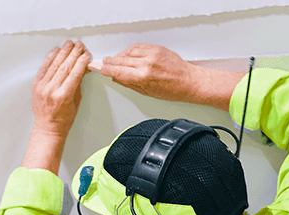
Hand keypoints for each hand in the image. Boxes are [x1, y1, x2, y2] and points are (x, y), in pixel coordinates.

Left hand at [31, 40, 91, 138]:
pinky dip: (50, 58)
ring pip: (54, 65)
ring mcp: (42, 87)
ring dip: (62, 52)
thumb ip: (78, 84)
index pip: (75, 73)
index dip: (81, 61)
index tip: (86, 55)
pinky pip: (43, 68)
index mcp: (63, 96)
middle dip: (73, 53)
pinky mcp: (36, 85)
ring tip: (69, 44)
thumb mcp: (76, 101)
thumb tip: (83, 68)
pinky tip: (55, 51)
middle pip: (65, 66)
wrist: (48, 128)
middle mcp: (51, 90)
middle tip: (79, 45)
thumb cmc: (63, 119)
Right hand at [100, 43, 244, 110]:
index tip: (100, 68)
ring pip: (128, 52)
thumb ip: (129, 84)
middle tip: (103, 63)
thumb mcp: (147, 92)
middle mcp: (146, 64)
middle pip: (120, 60)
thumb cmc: (172, 90)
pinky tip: (127, 54)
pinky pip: (138, 47)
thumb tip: (117, 78)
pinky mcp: (157, 48)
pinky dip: (130, 50)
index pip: (117, 71)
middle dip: (110, 62)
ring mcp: (152, 54)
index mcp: (142, 77)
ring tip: (115, 60)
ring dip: (119, 56)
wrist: (188, 82)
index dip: (106, 69)